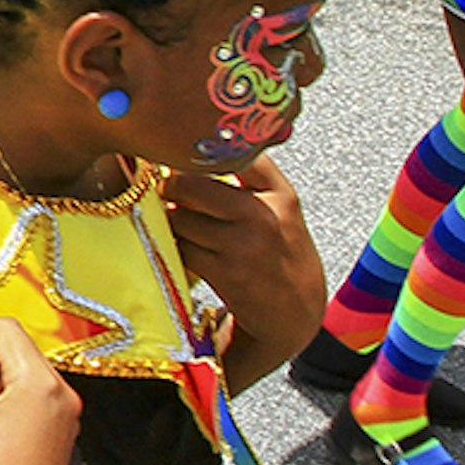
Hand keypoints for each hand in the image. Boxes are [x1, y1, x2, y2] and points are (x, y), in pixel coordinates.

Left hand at [160, 161, 321, 372]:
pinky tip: (184, 248)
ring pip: (180, 218)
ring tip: (179, 224)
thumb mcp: (282, 211)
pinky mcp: (224, 272)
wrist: (296, 313)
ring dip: (171, 221)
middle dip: (172, 187)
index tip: (187, 155)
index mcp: (281, 195)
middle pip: (192, 184)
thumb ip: (252, 180)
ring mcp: (243, 245)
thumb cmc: (281, 255)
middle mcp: (263, 216)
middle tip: (168, 191)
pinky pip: (181, 248)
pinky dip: (175, 246)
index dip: (204, 153)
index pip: (238, 154)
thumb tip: (198, 151)